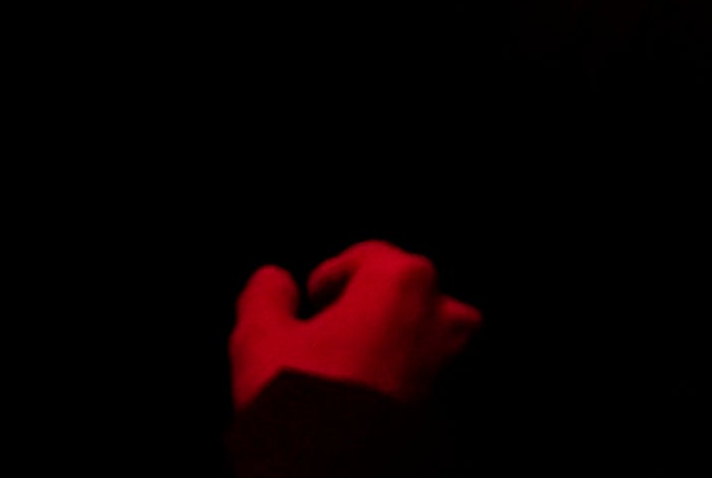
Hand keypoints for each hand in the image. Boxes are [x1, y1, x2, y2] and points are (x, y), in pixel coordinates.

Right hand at [231, 241, 482, 409]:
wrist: (336, 476)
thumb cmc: (303, 399)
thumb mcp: (260, 339)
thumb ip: (266, 294)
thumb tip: (274, 280)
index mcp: (401, 279)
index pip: (364, 256)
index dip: (328, 278)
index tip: (308, 306)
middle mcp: (440, 313)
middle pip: (398, 292)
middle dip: (361, 309)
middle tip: (322, 339)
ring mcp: (451, 362)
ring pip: (414, 335)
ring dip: (383, 344)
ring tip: (341, 372)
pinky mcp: (449, 404)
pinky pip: (420, 373)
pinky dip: (395, 378)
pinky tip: (359, 399)